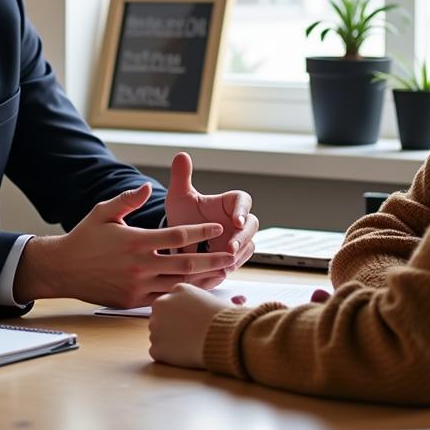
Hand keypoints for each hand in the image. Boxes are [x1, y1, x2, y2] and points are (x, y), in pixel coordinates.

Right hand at [14, 183, 237, 307]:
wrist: (62, 269)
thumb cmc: (84, 237)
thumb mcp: (103, 212)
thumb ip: (128, 199)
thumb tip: (149, 186)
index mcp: (135, 241)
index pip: (177, 236)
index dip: (201, 232)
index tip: (218, 227)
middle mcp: (139, 265)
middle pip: (186, 264)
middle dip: (213, 259)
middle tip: (233, 255)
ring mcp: (136, 286)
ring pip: (178, 284)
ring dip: (203, 280)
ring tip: (223, 274)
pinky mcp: (132, 301)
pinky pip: (162, 298)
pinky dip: (181, 294)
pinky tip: (196, 290)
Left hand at [148, 282, 231, 368]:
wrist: (224, 337)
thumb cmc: (223, 320)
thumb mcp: (208, 297)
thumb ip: (192, 300)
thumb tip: (190, 309)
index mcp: (177, 289)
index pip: (171, 302)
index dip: (181, 314)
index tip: (191, 322)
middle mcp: (161, 304)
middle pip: (160, 316)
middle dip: (170, 325)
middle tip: (188, 334)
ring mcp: (156, 326)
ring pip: (157, 334)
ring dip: (168, 340)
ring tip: (189, 344)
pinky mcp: (157, 347)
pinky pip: (158, 352)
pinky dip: (168, 355)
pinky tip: (184, 354)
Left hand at [163, 152, 257, 289]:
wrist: (177, 240)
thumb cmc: (183, 214)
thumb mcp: (179, 197)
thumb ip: (181, 177)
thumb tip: (181, 155)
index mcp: (230, 203)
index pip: (244, 201)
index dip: (243, 210)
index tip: (236, 219)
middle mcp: (238, 222)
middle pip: (252, 227)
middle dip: (243, 237)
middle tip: (231, 247)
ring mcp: (238, 241)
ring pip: (248, 248)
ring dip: (238, 255)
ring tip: (224, 264)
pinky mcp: (233, 259)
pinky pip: (238, 264)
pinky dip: (228, 269)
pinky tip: (215, 274)